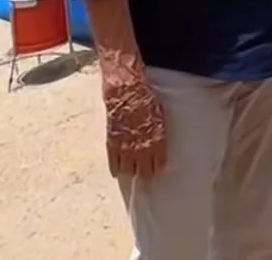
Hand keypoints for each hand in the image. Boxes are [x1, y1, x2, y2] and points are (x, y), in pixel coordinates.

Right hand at [101, 57, 166, 179]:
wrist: (126, 89)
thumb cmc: (146, 97)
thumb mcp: (159, 112)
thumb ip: (158, 129)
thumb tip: (159, 139)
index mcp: (156, 138)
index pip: (158, 161)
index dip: (157, 168)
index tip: (157, 172)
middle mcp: (141, 145)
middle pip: (143, 169)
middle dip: (145, 175)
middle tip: (145, 181)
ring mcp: (125, 145)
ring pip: (128, 168)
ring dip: (130, 172)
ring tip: (132, 176)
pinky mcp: (112, 142)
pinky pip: (113, 161)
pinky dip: (115, 168)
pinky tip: (117, 174)